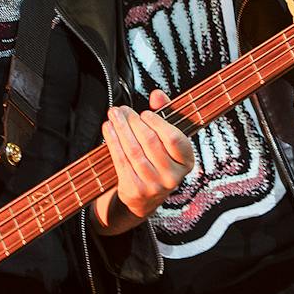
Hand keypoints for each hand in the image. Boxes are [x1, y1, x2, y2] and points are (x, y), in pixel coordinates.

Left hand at [103, 89, 193, 219]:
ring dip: (121, 129)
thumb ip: (165, 114)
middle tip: (122, 109)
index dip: (158, 123)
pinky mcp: (135, 190)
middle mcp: (173, 176)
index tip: (144, 112)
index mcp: (186, 162)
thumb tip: (157, 94)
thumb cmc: (158, 160)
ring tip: (113, 115)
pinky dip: (113, 142)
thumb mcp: (167, 140)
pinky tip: (108, 128)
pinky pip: (121, 160)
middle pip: (150, 142)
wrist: (145, 198)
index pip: (174, 138)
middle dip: (133, 121)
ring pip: (134, 150)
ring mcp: (154, 185)